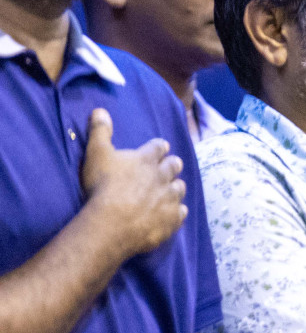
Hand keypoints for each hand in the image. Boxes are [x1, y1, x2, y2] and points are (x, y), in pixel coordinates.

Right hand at [79, 108, 187, 257]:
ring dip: (175, 187)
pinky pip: (181, 213)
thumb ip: (100, 131)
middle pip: (174, 166)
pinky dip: (177, 212)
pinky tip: (173, 213)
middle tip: (170, 166)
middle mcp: (163, 176)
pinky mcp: (173, 219)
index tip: (160, 147)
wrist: (114, 222)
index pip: (159, 146)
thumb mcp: (97, 153)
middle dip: (172, 165)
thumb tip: (100, 110)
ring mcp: (170, 198)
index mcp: (147, 159)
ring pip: (180, 188)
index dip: (159, 147)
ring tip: (171, 190)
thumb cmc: (103, 185)